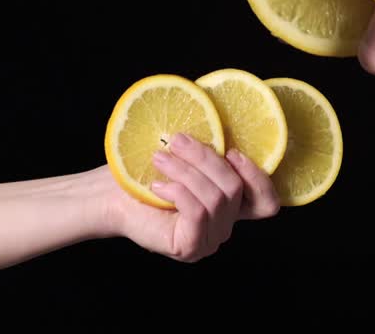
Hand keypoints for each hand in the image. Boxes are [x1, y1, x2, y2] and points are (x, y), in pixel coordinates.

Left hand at [99, 133, 280, 261]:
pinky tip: (158, 185)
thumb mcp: (188, 161)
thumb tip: (225, 128)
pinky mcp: (190, 247)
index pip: (266, 203)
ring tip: (160, 158)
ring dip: (187, 172)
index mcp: (230, 207)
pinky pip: (198, 212)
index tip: (232, 151)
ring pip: (216, 198)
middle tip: (179, 141)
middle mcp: (224, 227)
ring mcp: (209, 240)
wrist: (108, 199)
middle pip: (236, 189)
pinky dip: (180, 191)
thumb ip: (212, 156)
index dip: (257, 177)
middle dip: (207, 160)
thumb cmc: (144, 176)